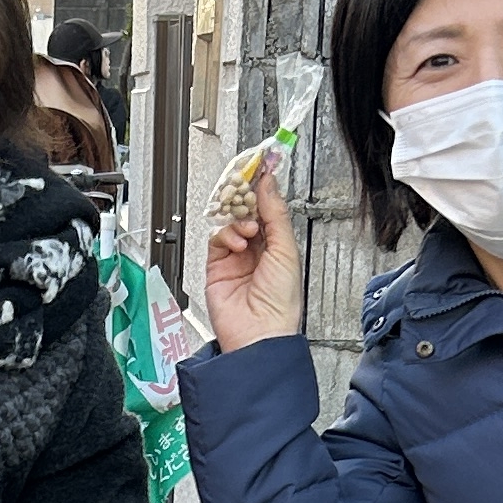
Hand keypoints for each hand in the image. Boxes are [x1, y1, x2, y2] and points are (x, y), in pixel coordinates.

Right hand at [202, 159, 303, 348]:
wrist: (258, 332)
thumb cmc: (280, 302)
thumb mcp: (285, 249)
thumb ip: (275, 213)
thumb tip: (268, 184)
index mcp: (278, 246)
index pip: (268, 210)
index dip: (263, 191)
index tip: (261, 170)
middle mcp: (257, 250)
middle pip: (246, 213)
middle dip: (247, 200)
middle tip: (246, 187)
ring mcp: (236, 258)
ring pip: (230, 223)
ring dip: (238, 220)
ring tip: (247, 230)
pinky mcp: (217, 266)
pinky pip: (216, 239)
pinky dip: (226, 236)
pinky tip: (238, 244)